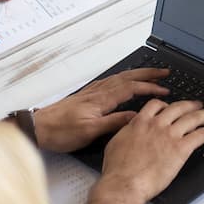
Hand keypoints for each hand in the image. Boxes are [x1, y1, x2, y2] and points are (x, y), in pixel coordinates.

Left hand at [31, 68, 172, 152]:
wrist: (38, 128)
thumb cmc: (61, 132)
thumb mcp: (89, 132)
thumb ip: (113, 122)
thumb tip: (136, 116)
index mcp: (101, 99)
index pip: (132, 88)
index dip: (150, 87)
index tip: (165, 89)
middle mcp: (98, 92)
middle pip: (128, 77)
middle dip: (148, 73)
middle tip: (164, 71)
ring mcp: (92, 92)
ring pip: (120, 77)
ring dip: (137, 74)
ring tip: (151, 74)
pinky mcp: (87, 95)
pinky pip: (111, 81)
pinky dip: (124, 78)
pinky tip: (125, 81)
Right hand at [100, 98, 203, 200]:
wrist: (125, 183)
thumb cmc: (117, 170)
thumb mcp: (116, 143)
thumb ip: (126, 132)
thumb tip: (129, 130)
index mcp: (140, 122)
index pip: (156, 105)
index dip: (166, 104)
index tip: (170, 106)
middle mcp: (157, 125)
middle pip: (178, 107)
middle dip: (189, 105)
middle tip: (197, 105)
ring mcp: (170, 135)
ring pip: (192, 118)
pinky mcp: (181, 149)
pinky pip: (201, 135)